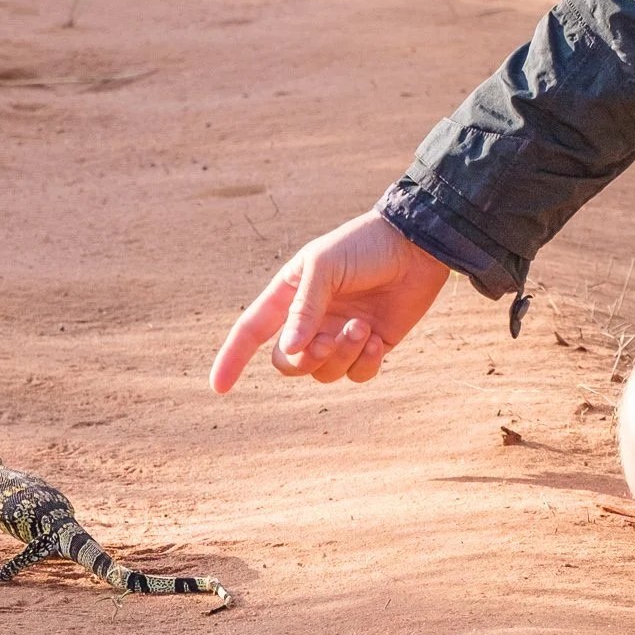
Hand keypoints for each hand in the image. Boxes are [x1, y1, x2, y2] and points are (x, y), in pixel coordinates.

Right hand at [209, 211, 451, 392]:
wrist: (416, 246)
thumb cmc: (364, 246)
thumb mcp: (325, 268)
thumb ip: (304, 309)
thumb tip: (289, 350)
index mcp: (289, 294)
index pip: (251, 330)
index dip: (232, 358)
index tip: (218, 387)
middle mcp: (311, 319)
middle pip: (287, 362)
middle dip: (303, 360)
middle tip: (327, 341)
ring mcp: (340, 334)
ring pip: (323, 371)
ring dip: (341, 355)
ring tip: (362, 328)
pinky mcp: (371, 346)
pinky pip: (356, 374)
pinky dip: (365, 363)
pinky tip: (377, 340)